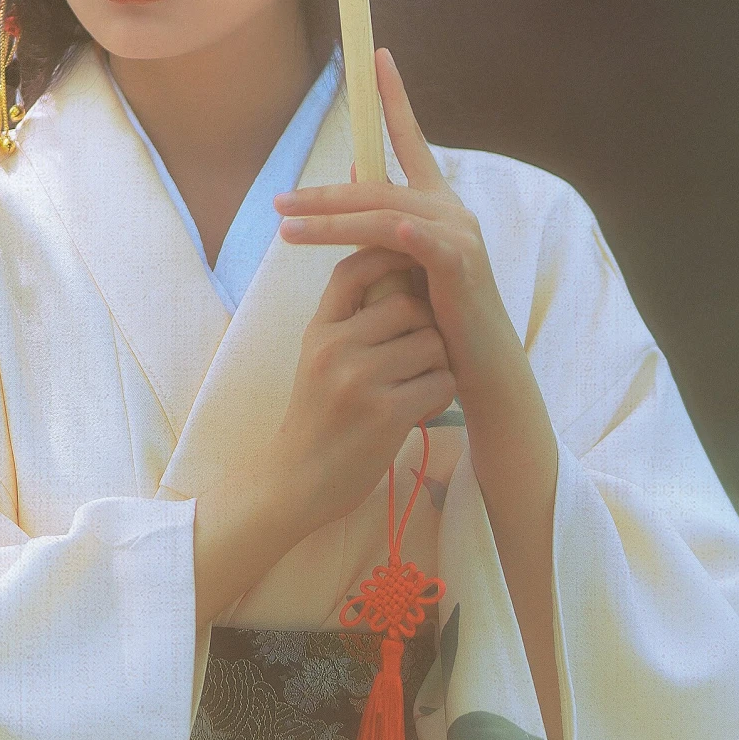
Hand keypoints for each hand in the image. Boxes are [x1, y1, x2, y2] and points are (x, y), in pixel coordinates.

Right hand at [191, 245, 454, 627]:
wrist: (297, 482)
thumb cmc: (318, 417)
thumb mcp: (317, 357)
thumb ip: (349, 319)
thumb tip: (396, 271)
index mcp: (319, 330)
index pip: (354, 269)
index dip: (388, 257)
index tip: (413, 269)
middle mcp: (334, 347)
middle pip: (410, 306)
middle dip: (426, 328)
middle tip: (419, 357)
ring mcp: (359, 379)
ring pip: (432, 343)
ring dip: (437, 364)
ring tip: (417, 386)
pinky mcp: (385, 412)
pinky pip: (440, 382)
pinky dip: (440, 396)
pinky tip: (420, 411)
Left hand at [274, 48, 525, 401]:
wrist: (480, 366)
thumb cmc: (440, 321)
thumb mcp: (406, 266)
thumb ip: (383, 224)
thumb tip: (354, 175)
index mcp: (438, 205)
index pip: (411, 140)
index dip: (395, 98)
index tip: (378, 57)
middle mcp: (451, 210)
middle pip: (376, 186)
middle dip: (322, 192)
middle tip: (277, 200)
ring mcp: (458, 234)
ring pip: (382, 213)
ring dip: (328, 221)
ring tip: (285, 228)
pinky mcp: (460, 264)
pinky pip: (415, 241)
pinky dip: (389, 233)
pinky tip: (367, 228)